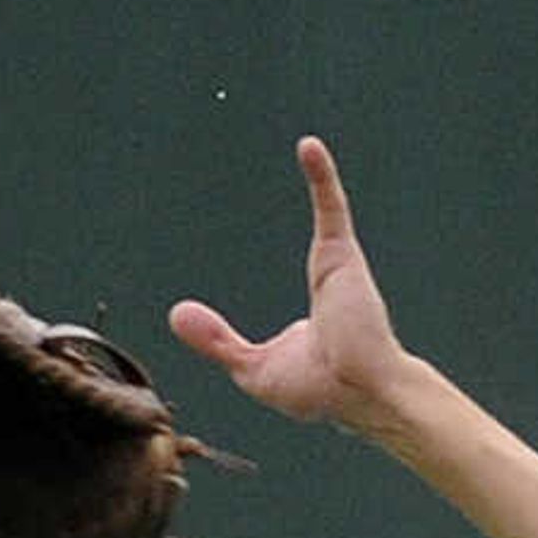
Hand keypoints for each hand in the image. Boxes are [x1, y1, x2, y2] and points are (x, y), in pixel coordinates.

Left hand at [169, 137, 410, 434]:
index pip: (301, 288)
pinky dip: (322, 176)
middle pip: (322, 245)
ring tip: (309, 147)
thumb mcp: (254, 369)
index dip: (297, 272)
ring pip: (328, 216)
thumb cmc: (321, 390)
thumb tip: (176, 314)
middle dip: (324, 204)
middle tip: (314, 164)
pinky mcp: (342, 255)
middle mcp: (330, 291)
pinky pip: (331, 208)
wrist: (361, 389)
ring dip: (322, 179)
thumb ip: (217, 341)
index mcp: (316, 325)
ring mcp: (338, 269)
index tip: (290, 280)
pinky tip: (308, 147)